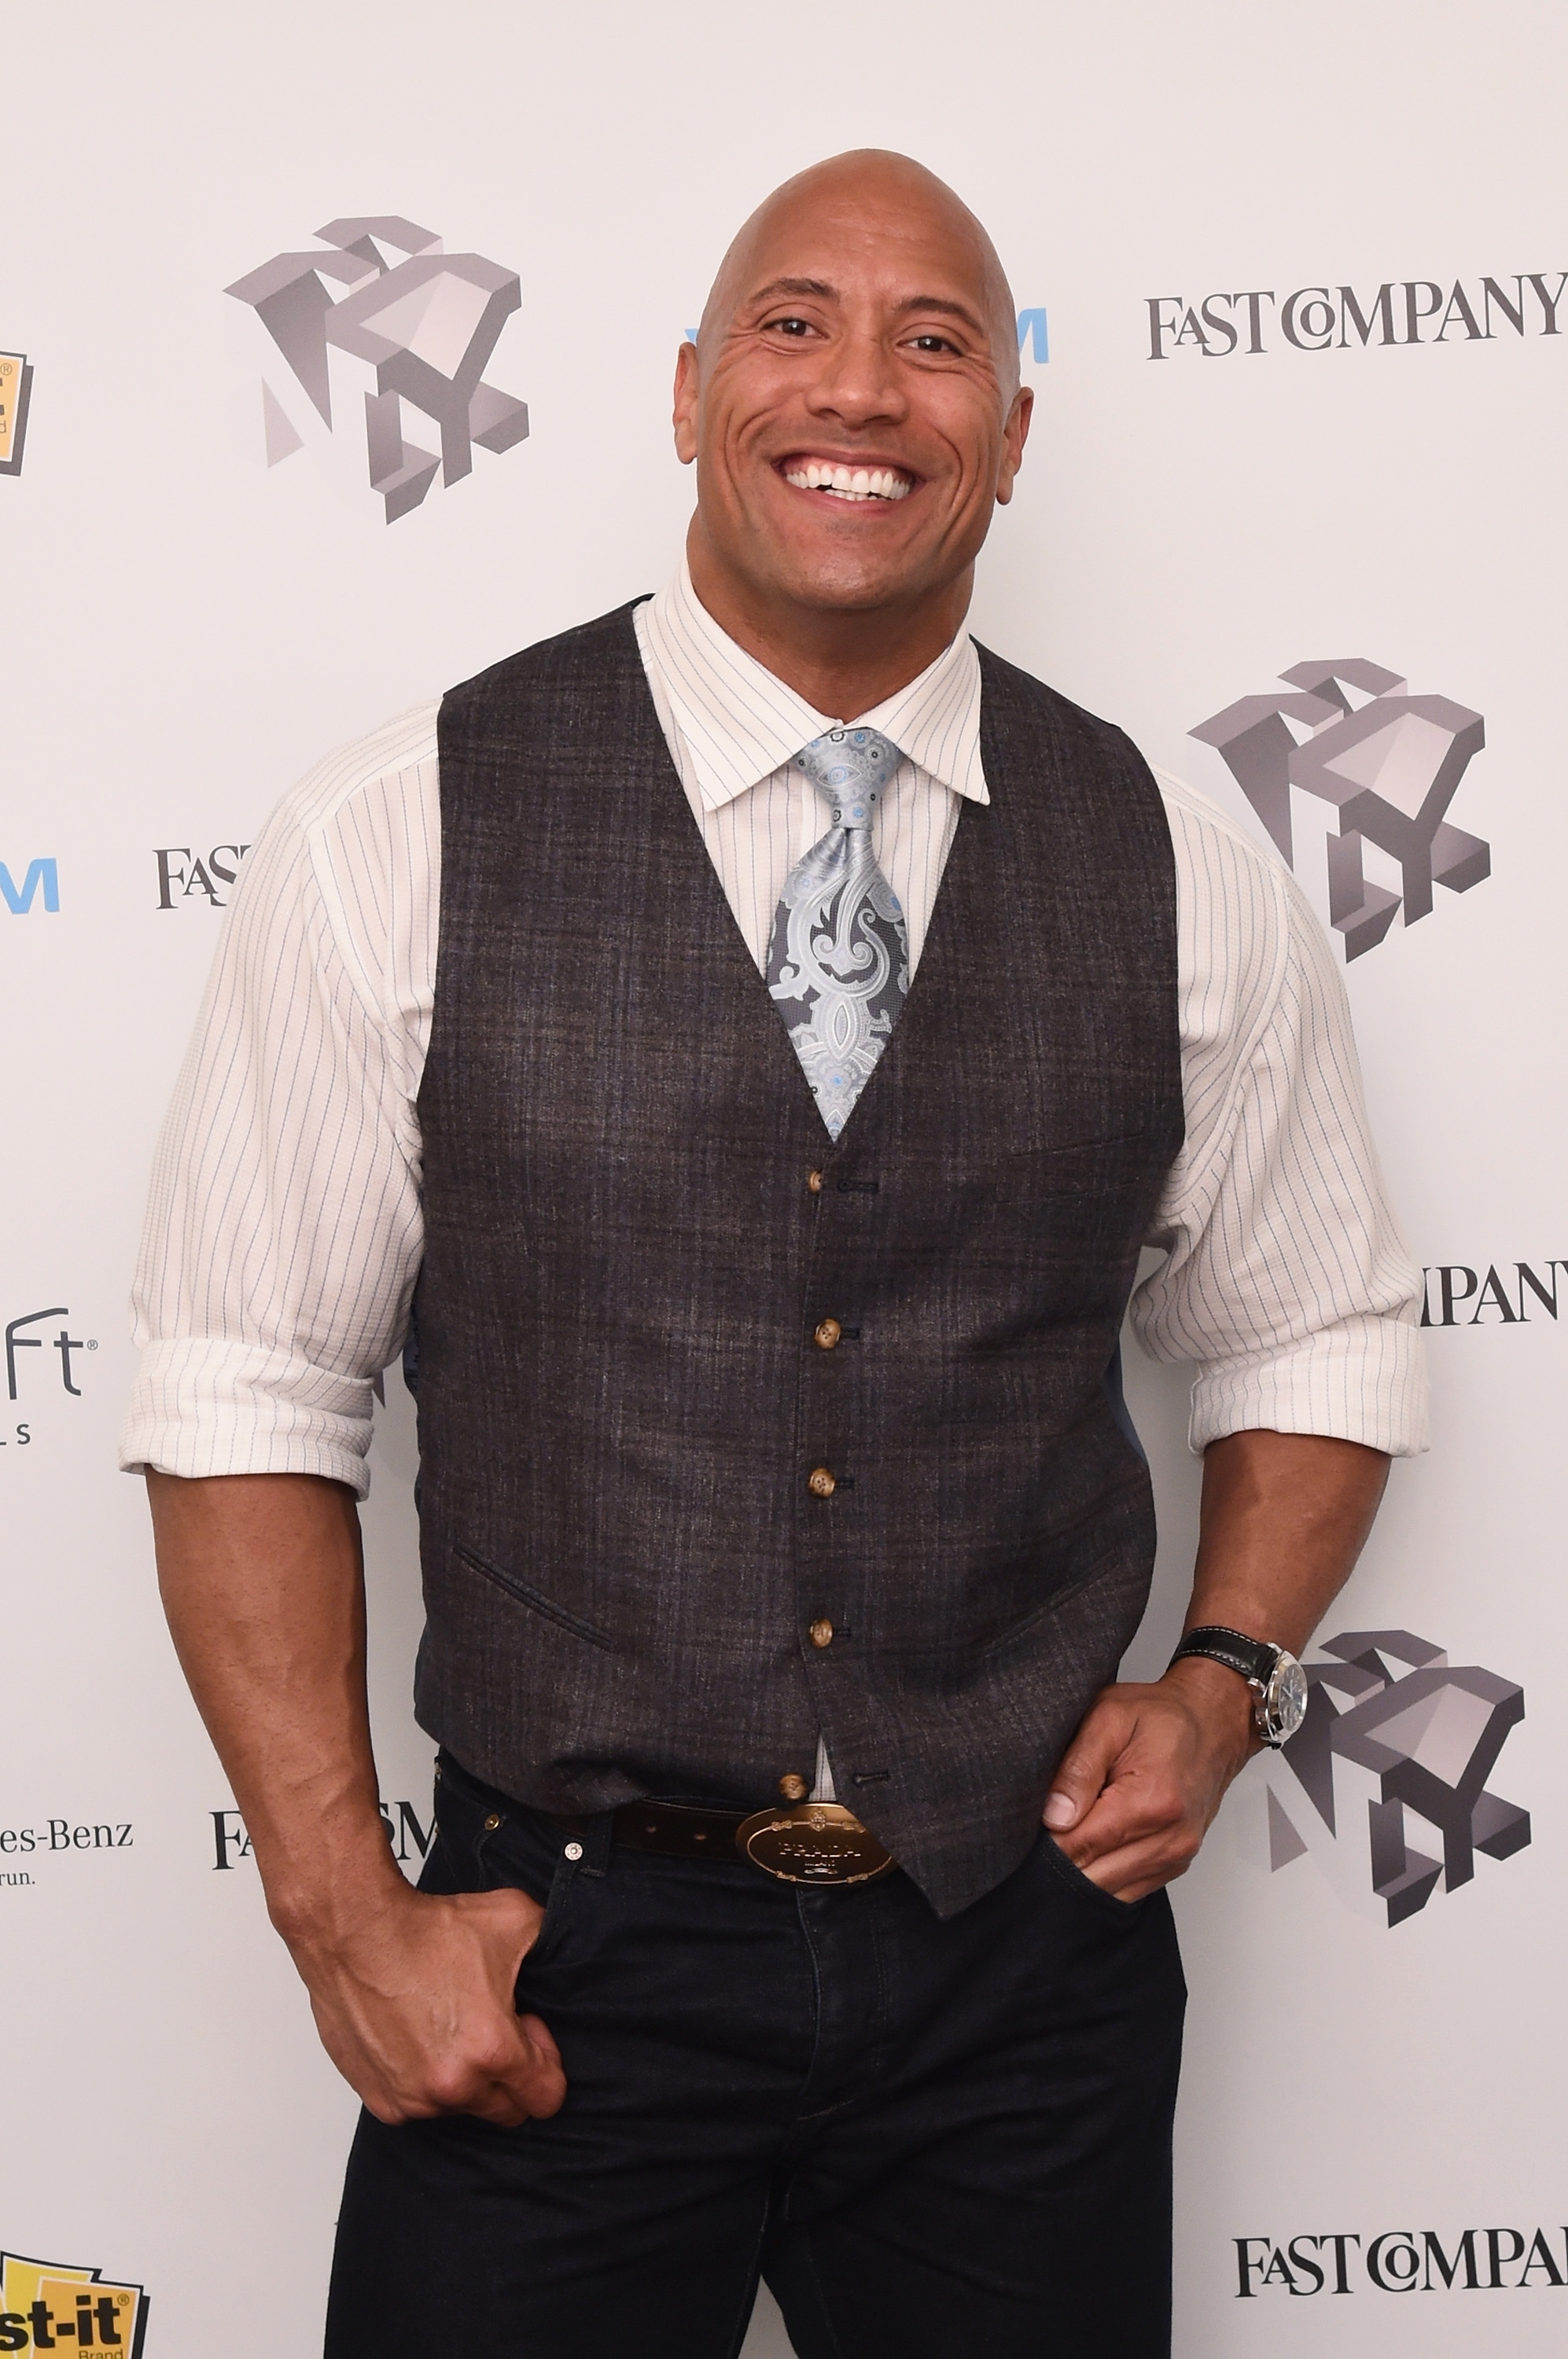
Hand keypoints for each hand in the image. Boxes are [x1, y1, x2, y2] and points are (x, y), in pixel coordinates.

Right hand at [287, 1876, 566, 2126]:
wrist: (355, 1932)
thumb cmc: (424, 1928)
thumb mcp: (513, 1919)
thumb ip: (551, 1945)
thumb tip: (567, 1956)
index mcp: (491, 2050)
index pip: (547, 2098)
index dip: (545, 2061)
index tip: (527, 2031)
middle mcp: (452, 2085)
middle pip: (506, 2111)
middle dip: (509, 2076)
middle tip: (490, 2026)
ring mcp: (412, 2098)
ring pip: (460, 2108)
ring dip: (464, 2077)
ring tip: (449, 2024)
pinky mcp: (380, 2099)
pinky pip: (419, 2104)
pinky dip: (424, 2079)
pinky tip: (417, 2035)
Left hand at [1041, 1657, 1256, 1900]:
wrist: (1210, 1723)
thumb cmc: (1161, 1717)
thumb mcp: (1108, 1718)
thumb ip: (1078, 1768)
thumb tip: (1054, 1816)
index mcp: (1149, 1801)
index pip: (1080, 1847)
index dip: (1046, 1840)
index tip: (1033, 1824)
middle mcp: (1169, 1837)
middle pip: (1092, 1877)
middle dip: (1060, 1859)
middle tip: (1045, 1829)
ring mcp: (1176, 1855)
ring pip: (1109, 1890)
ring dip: (1082, 1870)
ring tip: (1072, 1832)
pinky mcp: (1176, 1864)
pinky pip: (1129, 1890)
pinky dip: (1105, 1876)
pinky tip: (1095, 1846)